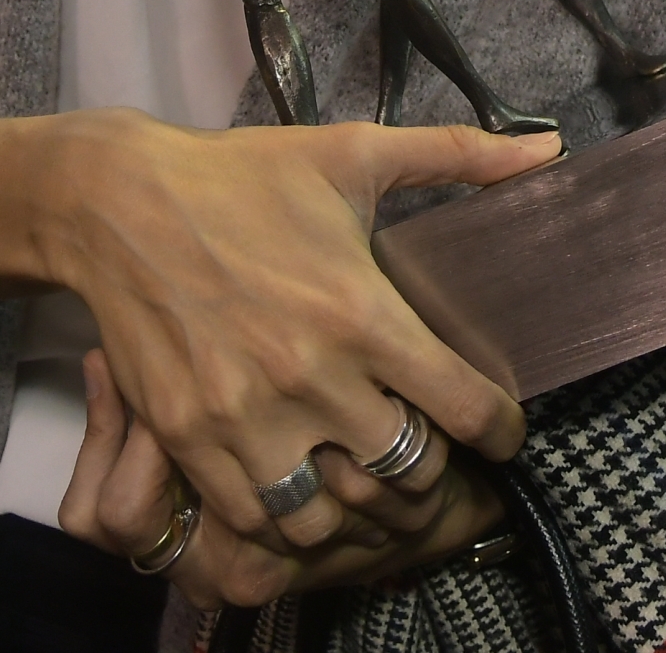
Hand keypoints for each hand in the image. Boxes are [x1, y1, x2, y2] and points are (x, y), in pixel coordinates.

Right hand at [37, 111, 556, 556]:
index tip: (505, 431)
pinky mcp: (189, 437)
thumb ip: (461, 156)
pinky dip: (287, 514)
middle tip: (436, 453)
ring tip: (368, 478)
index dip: (502, 430)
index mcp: (361, 312)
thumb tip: (548, 149)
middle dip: (434, 471)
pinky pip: (254, 516)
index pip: (463, 408)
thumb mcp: (356, 153)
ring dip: (358, 505)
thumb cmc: (244, 176)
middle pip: (406, 473)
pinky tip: (302, 482)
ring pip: (330, 514)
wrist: (117, 202)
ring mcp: (243, 416)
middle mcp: (308, 375)